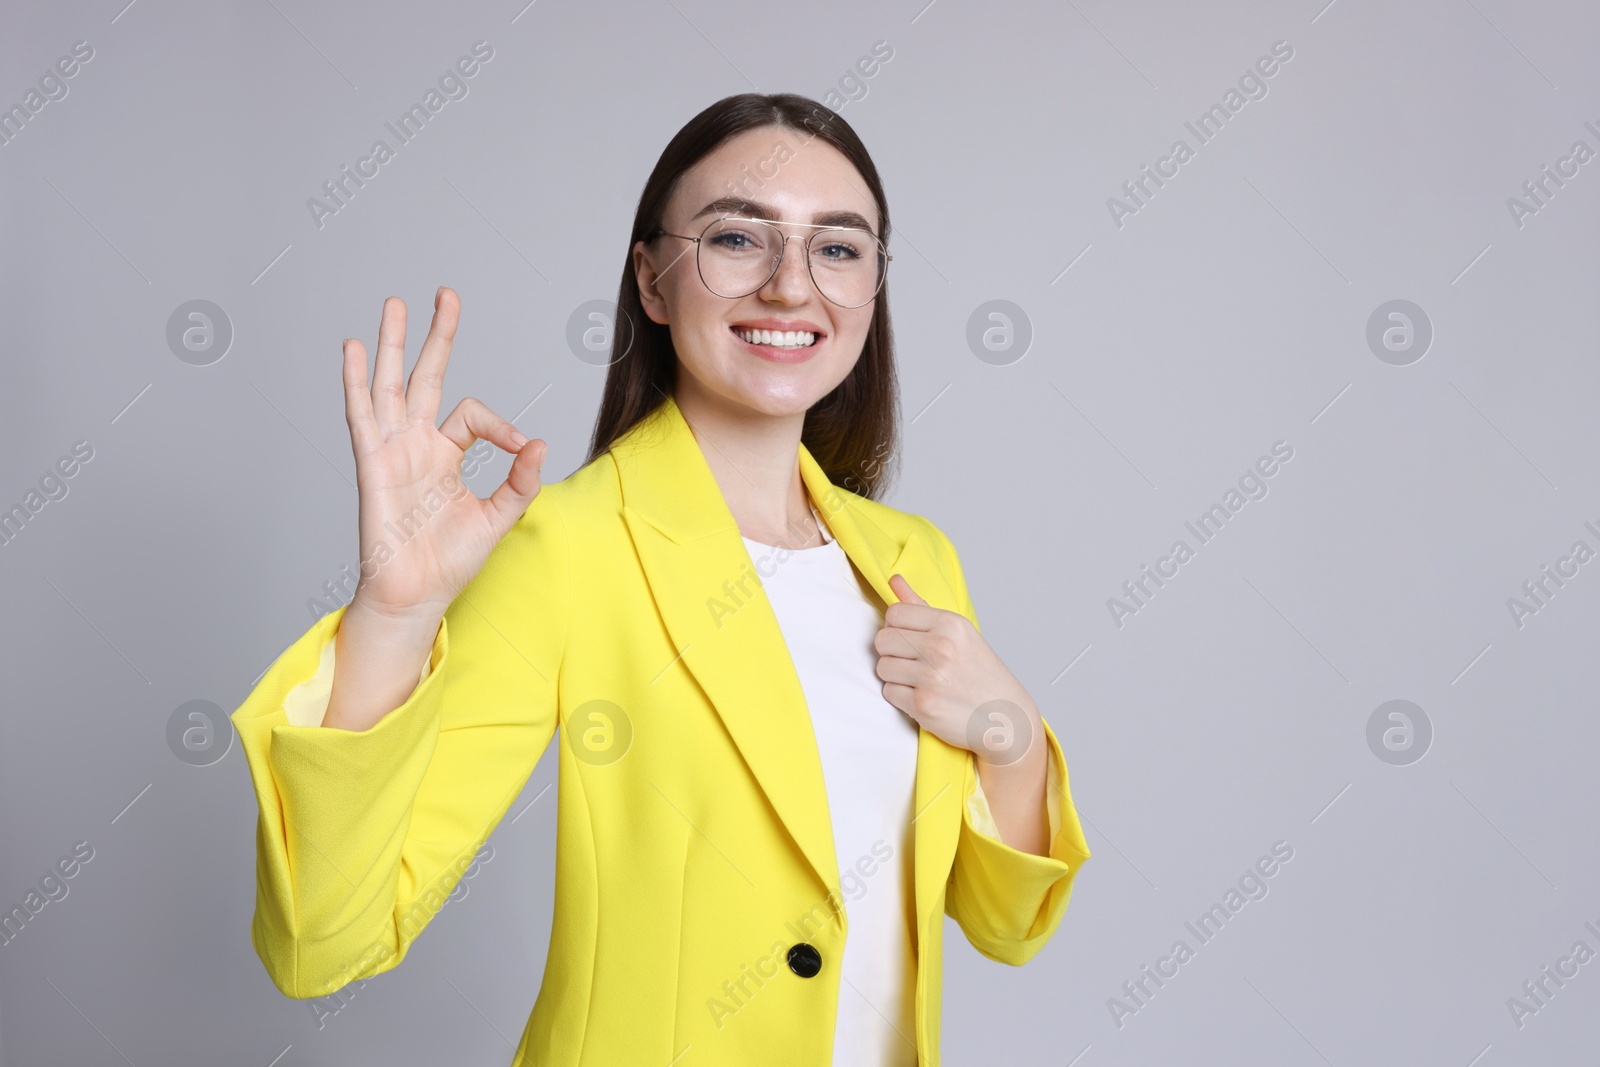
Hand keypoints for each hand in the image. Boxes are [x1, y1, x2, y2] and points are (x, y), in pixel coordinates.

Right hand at [341, 287, 547, 622]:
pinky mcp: (372, 464)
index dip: (502, 424)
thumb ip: (520, 480)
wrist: (417, 594)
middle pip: (425, 377)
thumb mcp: (499, 516)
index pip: (472, 414)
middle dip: (436, 335)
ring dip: (392, 344)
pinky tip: (352, 349)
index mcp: (445, 454)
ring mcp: (392, 450)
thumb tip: (541, 444)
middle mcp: (416, 444)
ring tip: (394, 302)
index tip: (524, 447)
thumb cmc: (450, 561)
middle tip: (446, 294)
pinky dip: (356, 382)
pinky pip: (362, 415)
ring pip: (390, 385)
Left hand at [874, 574, 1041, 764]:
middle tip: (914, 662)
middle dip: (892, 652)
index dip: (896, 627)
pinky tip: (923, 696)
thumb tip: (894, 580)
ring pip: (882, 667)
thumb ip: (922, 607)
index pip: (894, 613)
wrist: (1007, 718)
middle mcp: (941, 647)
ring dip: (896, 676)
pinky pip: (889, 693)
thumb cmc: (982, 674)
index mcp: (950, 624)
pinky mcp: (924, 705)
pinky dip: (901, 698)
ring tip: (920, 680)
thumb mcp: (960, 633)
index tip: (911, 639)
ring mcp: (932, 677)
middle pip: (882, 640)